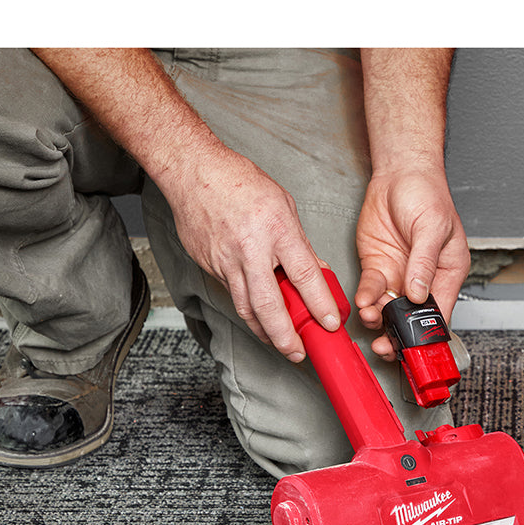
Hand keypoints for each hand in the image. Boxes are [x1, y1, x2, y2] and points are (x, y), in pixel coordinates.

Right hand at [28, 49, 340, 362]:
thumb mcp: (284, 206)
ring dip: (264, 331)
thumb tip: (316, 271)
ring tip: (280, 344)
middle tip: (298, 353)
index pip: (304, 276)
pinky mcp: (209, 266)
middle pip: (269, 306)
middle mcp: (250, 250)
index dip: (319, 304)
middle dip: (285, 336)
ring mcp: (226, 261)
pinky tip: (258, 315)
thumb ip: (300, 244)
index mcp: (276, 231)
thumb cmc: (239, 182)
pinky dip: (247, 308)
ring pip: (246, 307)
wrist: (192, 171)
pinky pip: (232, 293)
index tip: (330, 323)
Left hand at [354, 166, 469, 358]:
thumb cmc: (427, 194)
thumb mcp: (432, 228)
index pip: (441, 313)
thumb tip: (419, 295)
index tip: (415, 348)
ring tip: (370, 317)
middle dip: (399, 335)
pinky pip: (370, 291)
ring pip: (388, 310)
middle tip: (387, 346)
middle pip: (412, 319)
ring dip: (378, 319)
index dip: (428, 334)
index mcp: (447, 274)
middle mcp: (423, 280)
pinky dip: (365, 298)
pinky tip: (363, 301)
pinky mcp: (378, 267)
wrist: (399, 173)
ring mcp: (399, 276)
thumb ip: (425, 263)